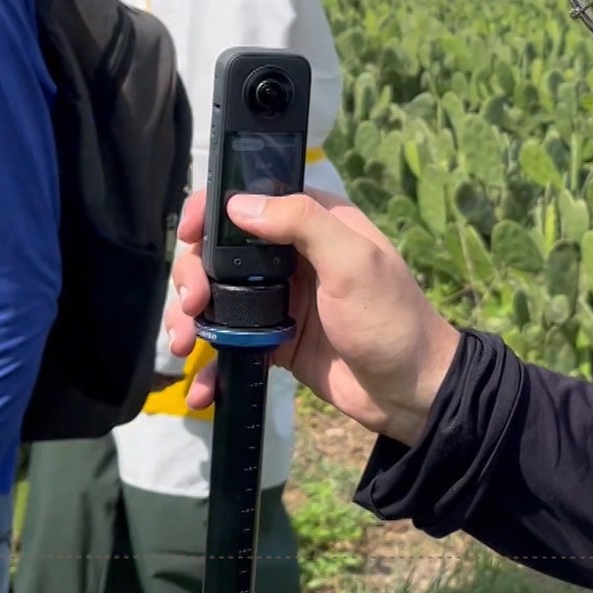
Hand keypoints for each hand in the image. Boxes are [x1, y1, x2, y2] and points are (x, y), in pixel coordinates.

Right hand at [164, 188, 460, 445]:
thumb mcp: (354, 263)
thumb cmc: (389, 319)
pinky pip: (230, 343)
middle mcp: (293, 255)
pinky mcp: (275, 340)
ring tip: (182, 343)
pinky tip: (201, 388)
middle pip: (222, 251)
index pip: (252, 198)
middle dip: (194, 274)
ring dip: (191, 318)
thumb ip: (302, 224)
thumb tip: (239, 203)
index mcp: (316, 223)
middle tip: (191, 305)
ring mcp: (281, 299)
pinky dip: (211, 363)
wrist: (410, 393)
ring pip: (218, 296)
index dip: (212, 210)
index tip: (188, 233)